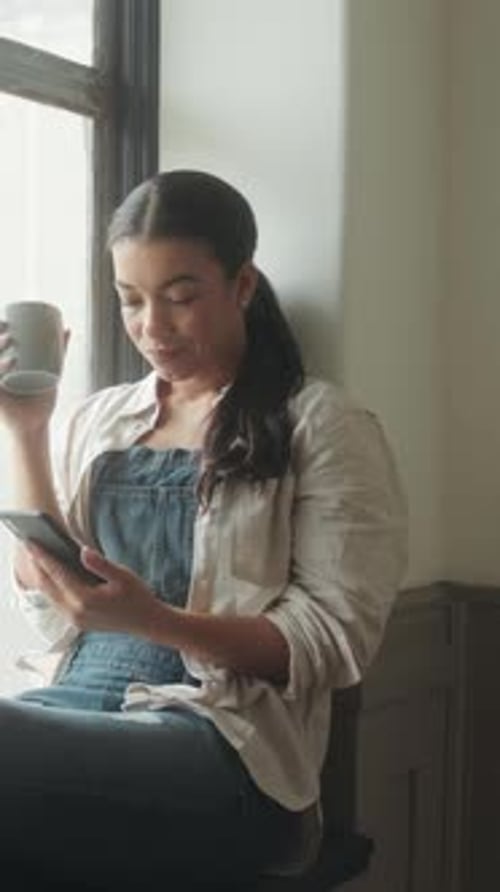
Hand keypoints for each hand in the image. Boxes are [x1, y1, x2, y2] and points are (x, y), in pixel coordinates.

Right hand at [0, 322, 69, 435]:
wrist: (36, 424)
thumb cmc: (41, 397)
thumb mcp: (52, 371)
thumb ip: (59, 351)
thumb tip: (67, 328)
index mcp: (3, 367)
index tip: (5, 322)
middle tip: (10, 333)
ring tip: (11, 348)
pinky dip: (1, 372)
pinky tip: (10, 363)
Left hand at [25, 542, 166, 637]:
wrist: (147, 622)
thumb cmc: (138, 597)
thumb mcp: (123, 576)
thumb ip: (101, 564)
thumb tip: (82, 550)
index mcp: (85, 599)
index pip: (57, 574)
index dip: (43, 556)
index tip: (32, 542)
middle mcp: (75, 612)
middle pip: (47, 585)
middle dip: (38, 565)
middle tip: (30, 545)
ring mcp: (75, 619)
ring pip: (50, 595)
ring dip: (43, 576)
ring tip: (37, 557)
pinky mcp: (77, 622)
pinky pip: (57, 602)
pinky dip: (51, 587)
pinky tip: (51, 575)